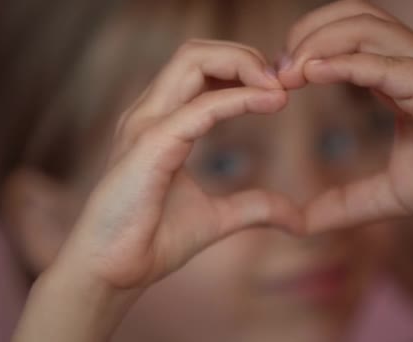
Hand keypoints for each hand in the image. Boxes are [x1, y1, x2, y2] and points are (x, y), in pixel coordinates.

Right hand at [13, 40, 302, 341]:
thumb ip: (254, 208)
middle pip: (197, 52)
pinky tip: (270, 103)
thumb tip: (297, 219)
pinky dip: (239, 98)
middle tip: (284, 81)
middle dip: (246, 56)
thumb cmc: (153, 240)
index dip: (244, 70)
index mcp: (163, 122)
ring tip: (279, 88)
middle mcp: (151, 114)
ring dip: (243, 64)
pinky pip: (200, 107)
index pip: (202, 70)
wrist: (115, 273)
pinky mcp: (149, 146)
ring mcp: (146, 125)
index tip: (283, 92)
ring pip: (193, 60)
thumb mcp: (217, 218)